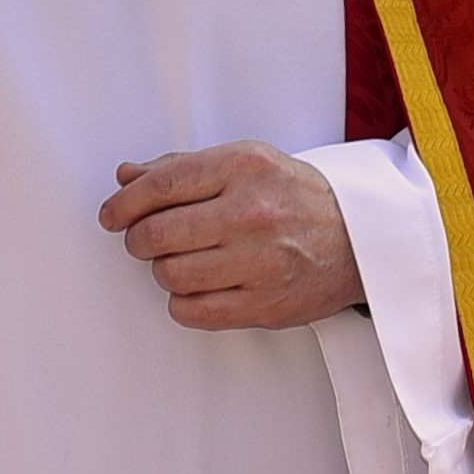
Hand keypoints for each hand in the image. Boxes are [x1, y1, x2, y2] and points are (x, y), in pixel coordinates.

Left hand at [100, 144, 359, 331]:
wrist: (361, 240)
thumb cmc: (297, 198)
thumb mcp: (247, 162)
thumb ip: (183, 167)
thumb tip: (126, 177)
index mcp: (244, 167)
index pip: (162, 185)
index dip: (124, 204)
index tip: (112, 215)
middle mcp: (251, 213)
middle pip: (156, 234)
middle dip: (138, 239)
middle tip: (145, 240)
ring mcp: (260, 262)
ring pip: (170, 274)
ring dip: (164, 270)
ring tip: (182, 261)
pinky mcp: (265, 305)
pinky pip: (192, 311)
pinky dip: (183, 302)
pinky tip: (199, 288)